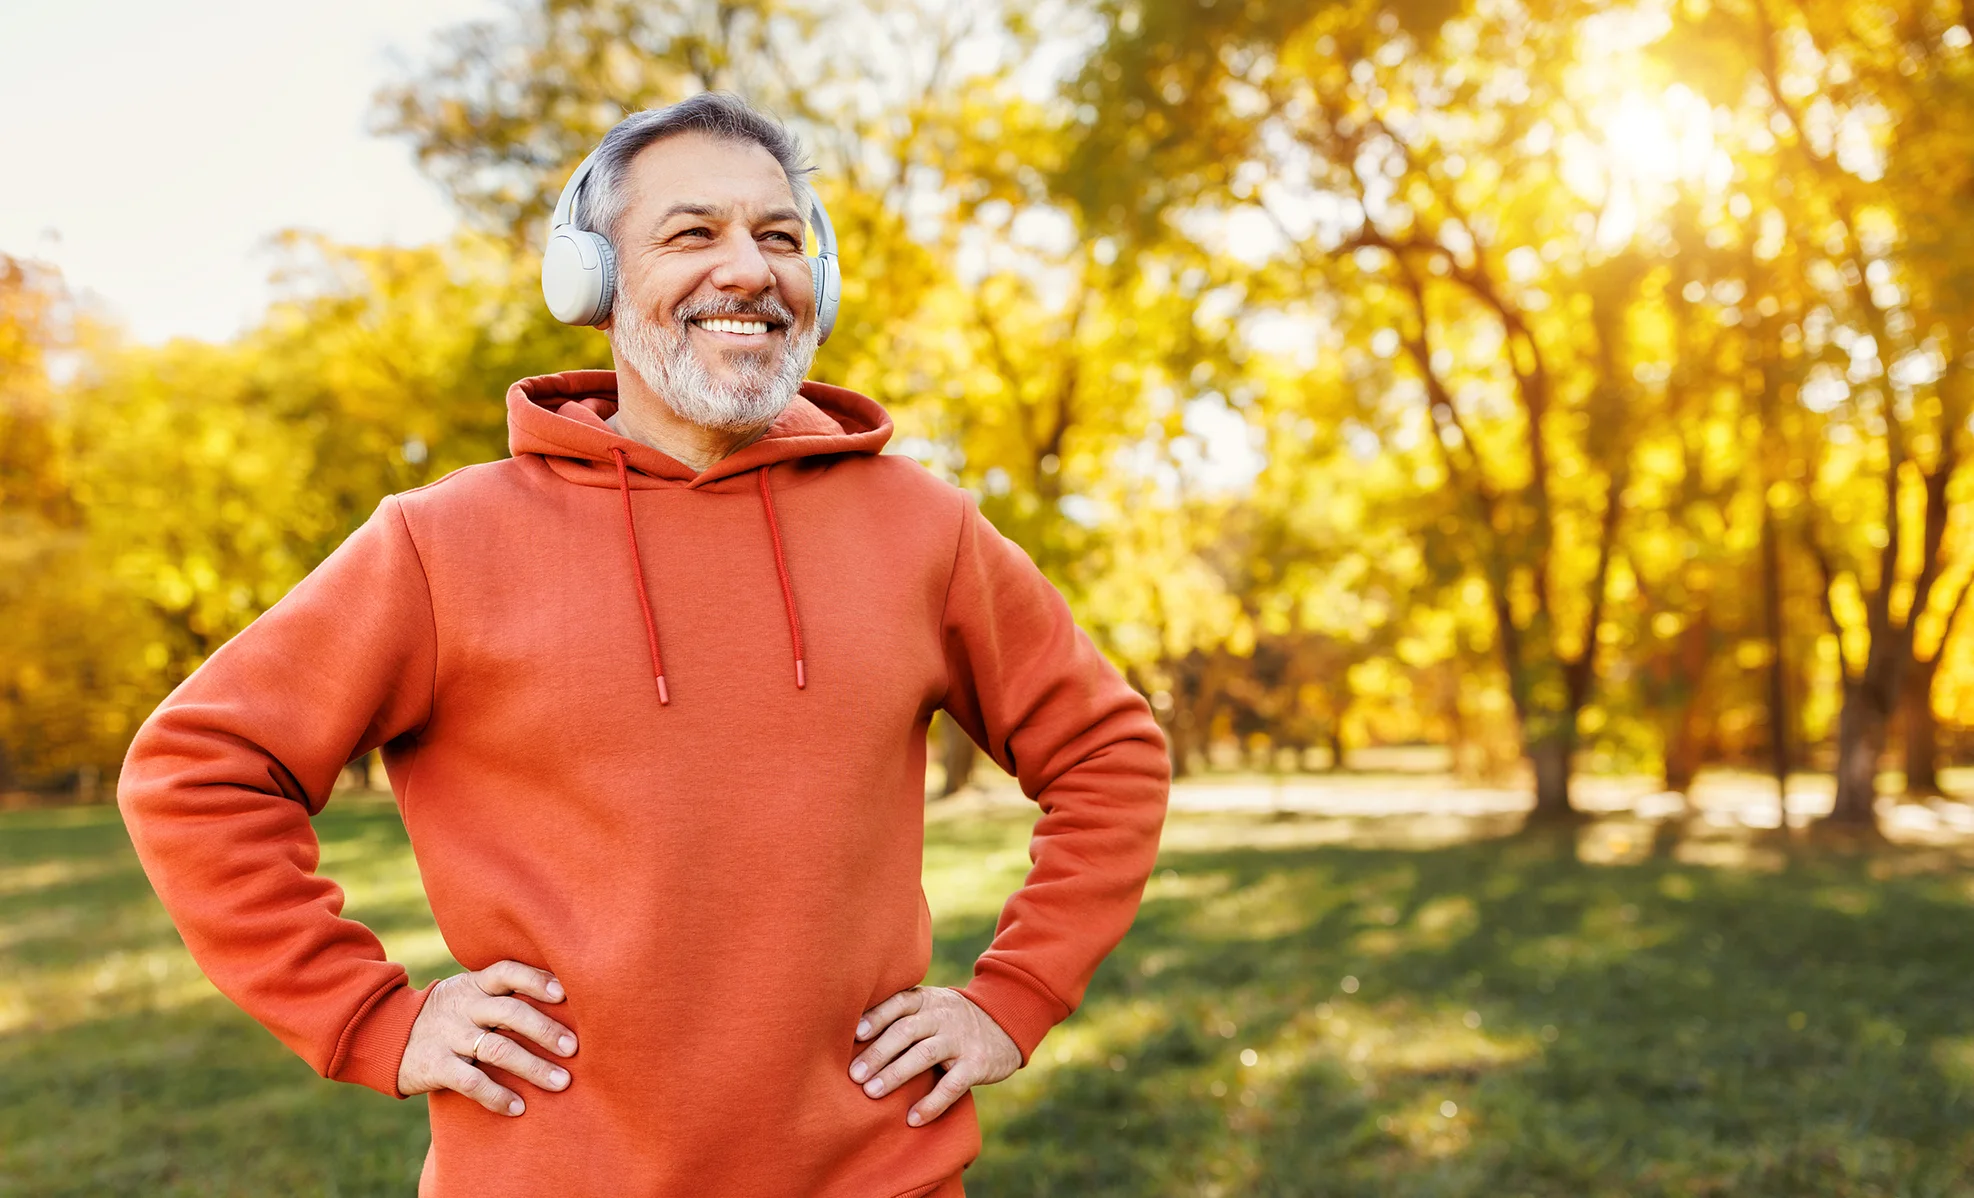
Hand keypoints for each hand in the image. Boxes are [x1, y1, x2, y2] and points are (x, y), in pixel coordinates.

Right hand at [396, 960, 578, 1115]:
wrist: (387, 1035)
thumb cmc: (448, 1014)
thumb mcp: (469, 993)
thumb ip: (503, 994)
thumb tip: (563, 998)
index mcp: (475, 984)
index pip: (508, 972)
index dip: (536, 980)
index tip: (565, 994)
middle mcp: (465, 1006)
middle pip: (510, 1012)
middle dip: (545, 1030)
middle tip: (574, 1048)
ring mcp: (449, 1036)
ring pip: (497, 1049)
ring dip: (533, 1068)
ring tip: (561, 1083)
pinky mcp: (436, 1066)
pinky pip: (471, 1082)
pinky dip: (497, 1096)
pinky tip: (518, 1108)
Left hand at [849, 985, 1021, 1126]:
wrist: (1005, 1024)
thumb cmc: (951, 1020)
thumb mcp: (931, 1007)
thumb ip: (902, 1015)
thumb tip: (851, 1037)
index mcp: (927, 1001)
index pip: (899, 1003)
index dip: (876, 1017)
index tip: (854, 1035)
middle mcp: (943, 1016)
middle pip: (906, 1031)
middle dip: (878, 1052)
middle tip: (854, 1075)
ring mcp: (961, 1039)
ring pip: (925, 1054)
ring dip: (896, 1074)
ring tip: (872, 1093)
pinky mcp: (977, 1064)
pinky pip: (952, 1085)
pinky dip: (932, 1103)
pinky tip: (913, 1119)